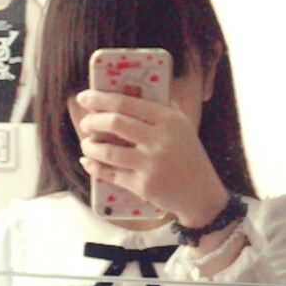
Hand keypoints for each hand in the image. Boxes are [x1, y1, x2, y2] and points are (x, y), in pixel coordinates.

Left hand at [74, 88, 226, 225]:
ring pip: (109, 151)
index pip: (127, 103)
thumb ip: (162, 108)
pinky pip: (112, 174)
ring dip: (91, 146)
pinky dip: (95, 167)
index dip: (100, 99)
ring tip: (86, 144)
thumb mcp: (182, 126)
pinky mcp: (144, 186)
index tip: (84, 97)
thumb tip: (132, 91)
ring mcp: (151, 164)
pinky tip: (88, 162)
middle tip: (86, 124)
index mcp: (168, 119)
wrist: (200, 194)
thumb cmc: (188, 156)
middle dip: (93, 121)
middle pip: (115, 123)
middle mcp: (159, 139)